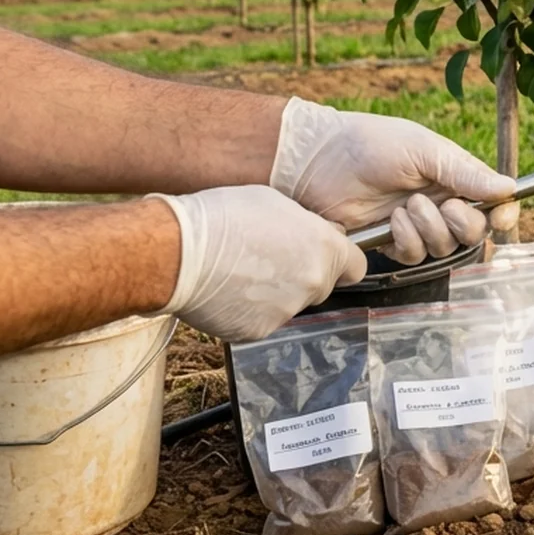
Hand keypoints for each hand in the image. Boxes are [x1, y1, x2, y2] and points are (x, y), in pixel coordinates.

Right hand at [153, 186, 365, 342]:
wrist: (177, 253)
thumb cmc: (224, 217)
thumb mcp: (277, 203)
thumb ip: (308, 225)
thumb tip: (321, 234)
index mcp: (324, 250)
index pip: (356, 266)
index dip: (341, 259)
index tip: (324, 253)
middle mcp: (312, 285)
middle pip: (321, 285)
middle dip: (304, 274)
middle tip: (270, 257)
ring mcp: (286, 312)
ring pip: (290, 303)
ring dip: (274, 292)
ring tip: (240, 270)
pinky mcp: (257, 331)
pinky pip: (261, 319)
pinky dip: (249, 308)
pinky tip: (227, 289)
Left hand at [269, 98, 515, 265]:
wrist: (320, 162)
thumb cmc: (372, 144)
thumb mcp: (424, 150)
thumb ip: (465, 172)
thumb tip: (508, 188)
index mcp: (454, 176)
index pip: (492, 203)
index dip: (503, 214)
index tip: (501, 218)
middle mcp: (441, 201)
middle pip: (474, 232)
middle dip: (462, 224)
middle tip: (443, 205)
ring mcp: (417, 223)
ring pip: (445, 248)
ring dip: (429, 229)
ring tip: (405, 206)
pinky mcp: (392, 241)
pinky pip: (414, 257)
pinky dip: (406, 242)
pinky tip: (391, 222)